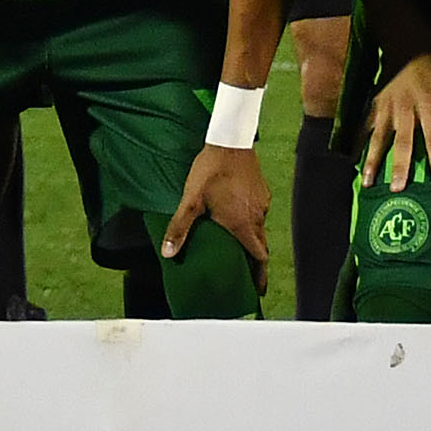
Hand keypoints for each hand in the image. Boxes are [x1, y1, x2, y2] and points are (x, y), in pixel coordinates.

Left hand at [164, 136, 271, 266]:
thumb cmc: (210, 171)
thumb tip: (168, 253)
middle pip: (261, 247)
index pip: (259, 257)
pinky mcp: (262, 192)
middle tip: (247, 274)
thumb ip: (179, 227)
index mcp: (242, 224)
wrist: (230, 141)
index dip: (259, 275)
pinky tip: (238, 217)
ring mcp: (262, 204)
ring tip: (238, 247)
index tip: (258, 290)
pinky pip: (259, 213)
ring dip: (252, 240)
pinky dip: (251, 222)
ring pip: (260, 229)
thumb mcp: (191, 200)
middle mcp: (257, 217)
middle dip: (256, 262)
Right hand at [360, 52, 430, 191]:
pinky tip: (353, 158)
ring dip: (374, 160)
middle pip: (404, 143)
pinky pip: (365, 124)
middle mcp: (407, 110)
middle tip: (398, 190)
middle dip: (400, 167)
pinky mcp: (376, 102)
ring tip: (368, 182)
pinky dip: (358, 141)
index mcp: (430, 105)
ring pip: (380, 137)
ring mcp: (388, 107)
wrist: (410, 39)